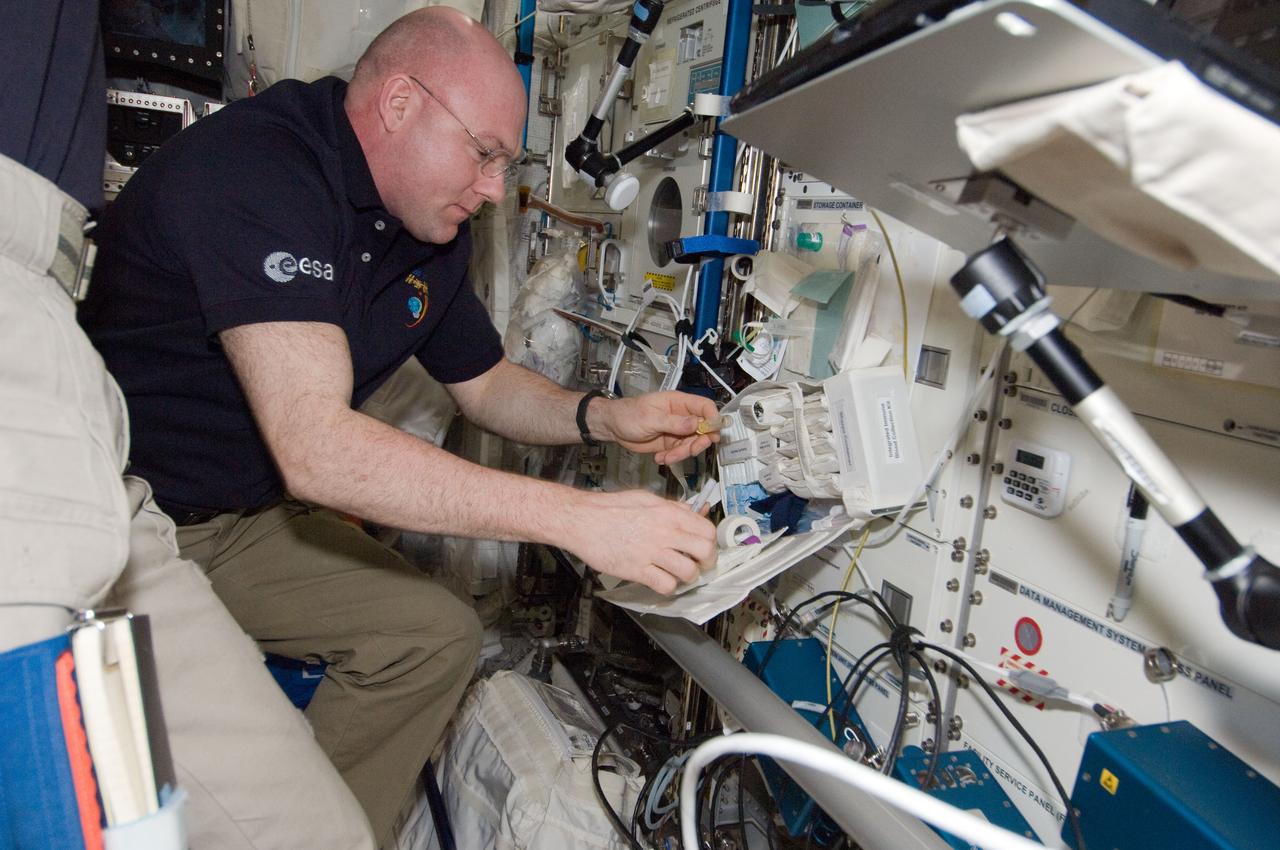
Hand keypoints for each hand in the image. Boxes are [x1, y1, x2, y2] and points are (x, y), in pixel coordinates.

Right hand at [564, 489, 716, 593]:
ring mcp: (651, 552)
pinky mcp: (637, 569)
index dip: (711, 542)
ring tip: (678, 574)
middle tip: (698, 564)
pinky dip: (667, 587)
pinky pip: (665, 585)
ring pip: (689, 572)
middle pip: (705, 551)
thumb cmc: (609, 508)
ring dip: (687, 576)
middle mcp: (664, 532)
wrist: (581, 520)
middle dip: (706, 562)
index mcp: (668, 513)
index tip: (705, 548)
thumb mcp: (645, 498)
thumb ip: (670, 507)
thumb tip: (690, 513)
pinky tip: (660, 580)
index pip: (707, 530)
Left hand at [589, 390, 720, 464]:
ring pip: (692, 444)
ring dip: (682, 454)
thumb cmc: (628, 414)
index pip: (705, 407)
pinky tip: (660, 457)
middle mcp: (681, 416)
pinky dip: (672, 458)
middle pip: (703, 429)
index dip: (713, 419)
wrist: (613, 427)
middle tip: (690, 450)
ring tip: (666, 457)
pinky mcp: (670, 443)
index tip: (713, 433)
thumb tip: (697, 423)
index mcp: (678, 402)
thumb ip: (674, 422)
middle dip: (698, 442)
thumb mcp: (651, 418)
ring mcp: (676, 431)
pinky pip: (680, 453)